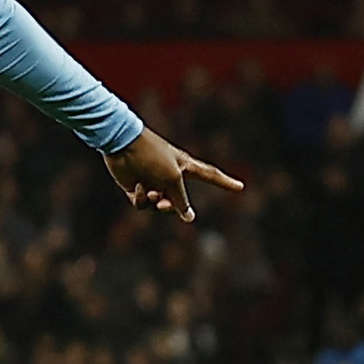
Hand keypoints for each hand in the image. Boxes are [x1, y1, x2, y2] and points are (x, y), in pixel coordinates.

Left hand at [106, 128, 244, 223]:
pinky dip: (142, 198)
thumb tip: (189, 218)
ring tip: (150, 191)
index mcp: (185, 166)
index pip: (210, 176)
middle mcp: (171, 175)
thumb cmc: (152, 156)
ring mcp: (154, 182)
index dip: (225, 182)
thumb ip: (181, 200)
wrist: (122, 146)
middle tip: (163, 202)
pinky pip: (143, 204)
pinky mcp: (137, 188)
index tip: (240, 187)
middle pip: (179, 201)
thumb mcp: (172, 179)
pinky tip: (138, 186)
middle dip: (171, 205)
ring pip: (160, 206)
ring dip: (156, 203)